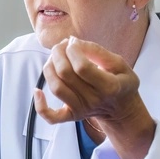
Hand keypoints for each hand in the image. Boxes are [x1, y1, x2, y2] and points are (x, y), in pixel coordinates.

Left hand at [36, 36, 155, 158]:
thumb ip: (98, 52)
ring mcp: (81, 109)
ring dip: (49, 67)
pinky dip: (40, 106)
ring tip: (55, 57)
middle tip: (61, 45)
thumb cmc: (121, 82)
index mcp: (109, 86)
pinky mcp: (71, 115)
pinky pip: (52, 117)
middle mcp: (93, 100)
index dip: (73, 50)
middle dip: (59, 53)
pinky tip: (37, 91)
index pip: (82, 67)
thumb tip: (73, 42)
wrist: (122, 108)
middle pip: (65, 74)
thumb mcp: (120, 63)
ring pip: (56, 88)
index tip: (73, 42)